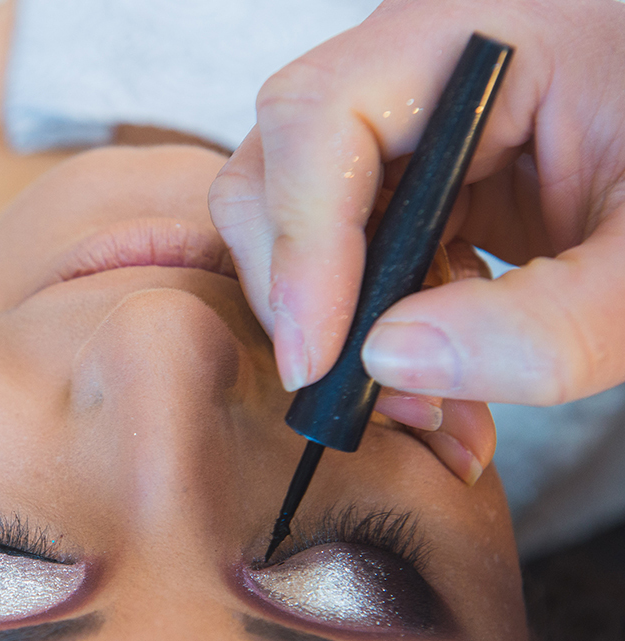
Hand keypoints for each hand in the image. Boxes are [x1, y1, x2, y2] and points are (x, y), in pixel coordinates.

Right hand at [209, 0, 624, 407]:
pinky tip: (442, 389)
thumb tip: (393, 362)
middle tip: (358, 393)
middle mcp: (428, 66)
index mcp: (487, 32)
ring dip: (342, 330)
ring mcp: (422, 126)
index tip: (319, 357)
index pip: (322, 115)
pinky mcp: (432, 182)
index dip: (300, 239)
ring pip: (304, 223)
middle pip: (282, 167)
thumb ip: (549, 322)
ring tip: (425, 411)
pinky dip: (381, 334)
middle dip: (302, 293)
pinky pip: (358, 257)